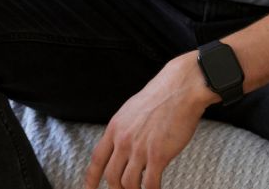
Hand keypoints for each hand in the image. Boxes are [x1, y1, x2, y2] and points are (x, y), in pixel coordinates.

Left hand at [84, 53, 212, 188]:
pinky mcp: (158, 155)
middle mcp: (123, 140)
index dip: (91, 178)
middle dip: (117, 188)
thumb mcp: (130, 111)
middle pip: (111, 176)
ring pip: (128, 183)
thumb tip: (122, 146)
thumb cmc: (160, 97)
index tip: (88, 188)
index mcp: (115, 128)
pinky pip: (150, 183)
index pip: (97, 159)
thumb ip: (124, 130)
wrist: (179, 89)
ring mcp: (140, 149)